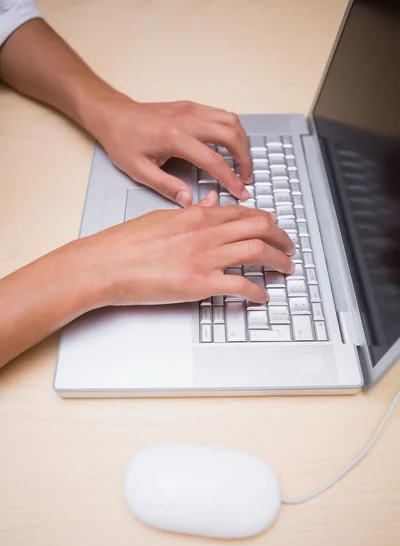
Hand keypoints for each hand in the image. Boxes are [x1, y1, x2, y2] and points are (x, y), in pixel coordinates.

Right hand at [79, 192, 294, 307]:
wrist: (105, 264)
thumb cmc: (126, 243)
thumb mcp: (161, 218)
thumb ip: (191, 211)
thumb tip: (209, 202)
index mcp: (197, 216)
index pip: (243, 213)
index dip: (267, 221)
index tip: (275, 228)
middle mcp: (206, 233)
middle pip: (259, 228)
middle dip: (282, 238)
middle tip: (290, 248)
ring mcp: (205, 258)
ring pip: (257, 251)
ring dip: (278, 261)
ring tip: (286, 269)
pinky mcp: (199, 283)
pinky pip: (240, 285)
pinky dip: (257, 291)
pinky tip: (262, 296)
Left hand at [89, 94, 252, 206]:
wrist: (113, 115)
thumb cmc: (123, 140)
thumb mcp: (139, 170)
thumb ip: (166, 186)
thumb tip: (189, 200)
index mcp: (174, 137)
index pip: (214, 160)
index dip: (231, 179)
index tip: (241, 192)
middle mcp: (186, 119)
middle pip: (231, 135)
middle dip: (245, 158)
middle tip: (247, 177)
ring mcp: (191, 109)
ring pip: (231, 120)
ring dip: (242, 142)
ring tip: (243, 162)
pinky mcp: (191, 106)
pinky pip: (221, 114)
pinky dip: (232, 130)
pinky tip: (231, 145)